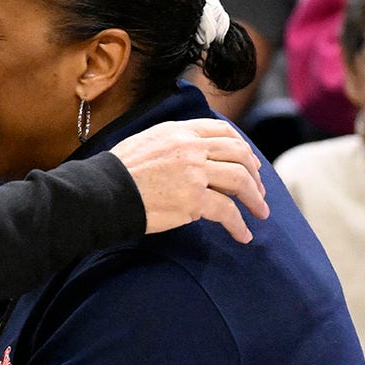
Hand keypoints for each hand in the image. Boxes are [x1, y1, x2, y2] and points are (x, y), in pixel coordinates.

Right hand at [111, 119, 268, 242]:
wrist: (103, 193)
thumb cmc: (116, 172)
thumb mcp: (145, 142)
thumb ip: (171, 143)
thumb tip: (190, 156)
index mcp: (179, 131)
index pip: (222, 131)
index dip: (240, 147)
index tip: (248, 162)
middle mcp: (191, 147)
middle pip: (238, 153)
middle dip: (255, 172)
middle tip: (259, 190)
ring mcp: (194, 173)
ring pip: (240, 180)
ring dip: (255, 198)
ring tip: (261, 212)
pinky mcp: (194, 200)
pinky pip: (227, 212)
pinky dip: (239, 225)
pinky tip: (243, 234)